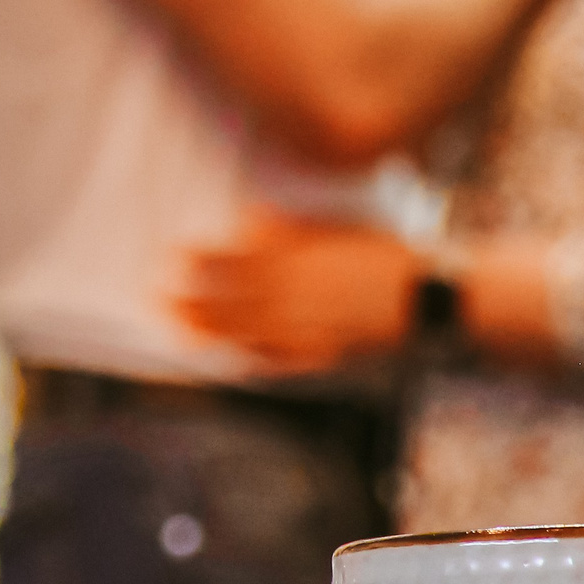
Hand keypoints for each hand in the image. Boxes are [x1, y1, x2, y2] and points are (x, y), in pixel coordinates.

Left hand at [176, 209, 422, 372]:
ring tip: (179, 330)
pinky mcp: (327, 354)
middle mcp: (299, 297)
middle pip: (234, 300)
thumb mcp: (339, 229)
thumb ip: (293, 229)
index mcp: (302, 261)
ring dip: (210, 332)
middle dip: (191, 300)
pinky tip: (231, 359)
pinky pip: (282, 360)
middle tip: (154, 299)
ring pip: (249, 332)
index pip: (238, 260)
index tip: (169, 256)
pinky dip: (254, 360)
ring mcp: (311, 330)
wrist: (429, 299)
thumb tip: (248, 223)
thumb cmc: (386, 256)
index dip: (201, 260)